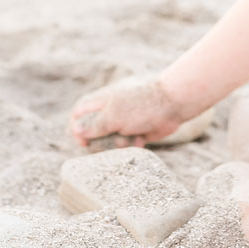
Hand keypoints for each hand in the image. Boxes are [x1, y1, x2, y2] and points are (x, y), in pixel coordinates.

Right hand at [67, 75, 190, 150]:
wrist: (172, 106)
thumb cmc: (141, 106)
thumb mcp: (113, 116)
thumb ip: (94, 125)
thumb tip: (76, 132)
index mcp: (100, 102)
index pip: (78, 114)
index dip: (76, 129)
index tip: (83, 142)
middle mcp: (109, 112)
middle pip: (93, 133)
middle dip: (102, 142)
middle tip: (111, 143)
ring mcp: (122, 122)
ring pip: (109, 142)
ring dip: (118, 145)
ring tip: (130, 139)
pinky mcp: (134, 132)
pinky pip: (125, 145)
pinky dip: (131, 145)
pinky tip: (140, 140)